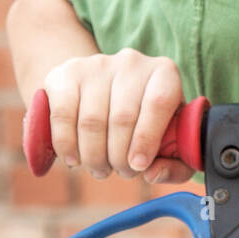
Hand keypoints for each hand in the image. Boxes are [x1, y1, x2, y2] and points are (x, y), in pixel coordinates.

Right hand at [39, 48, 194, 183]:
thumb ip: (175, 165)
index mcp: (164, 73)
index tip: (138, 166)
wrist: (104, 91)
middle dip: (119, 156)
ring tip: (100, 169)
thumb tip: (152, 174)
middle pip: (122, 117)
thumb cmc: (146, 123)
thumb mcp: (171, 141)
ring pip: (91, 121)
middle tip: (121, 172)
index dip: (147, 139)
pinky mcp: (66, 74)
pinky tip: (74, 160)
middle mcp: (132, 62)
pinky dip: (67, 145)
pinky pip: (63, 115)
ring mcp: (97, 65)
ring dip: (93, 156)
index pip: (158, 102)